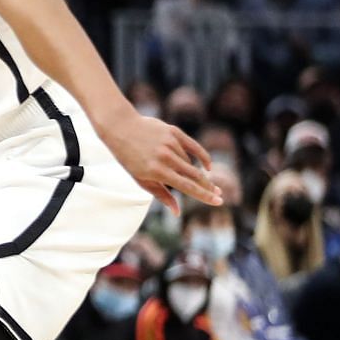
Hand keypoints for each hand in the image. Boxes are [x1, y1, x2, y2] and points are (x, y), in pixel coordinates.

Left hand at [98, 111, 218, 213]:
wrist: (120, 127)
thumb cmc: (128, 158)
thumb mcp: (140, 179)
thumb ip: (161, 195)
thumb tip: (177, 212)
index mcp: (156, 172)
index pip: (187, 186)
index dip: (204, 195)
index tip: (218, 202)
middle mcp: (165, 157)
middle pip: (194, 175)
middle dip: (208, 187)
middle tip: (219, 195)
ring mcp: (170, 144)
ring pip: (190, 163)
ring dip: (194, 172)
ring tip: (188, 177)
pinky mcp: (174, 132)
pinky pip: (193, 147)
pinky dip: (202, 156)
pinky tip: (208, 166)